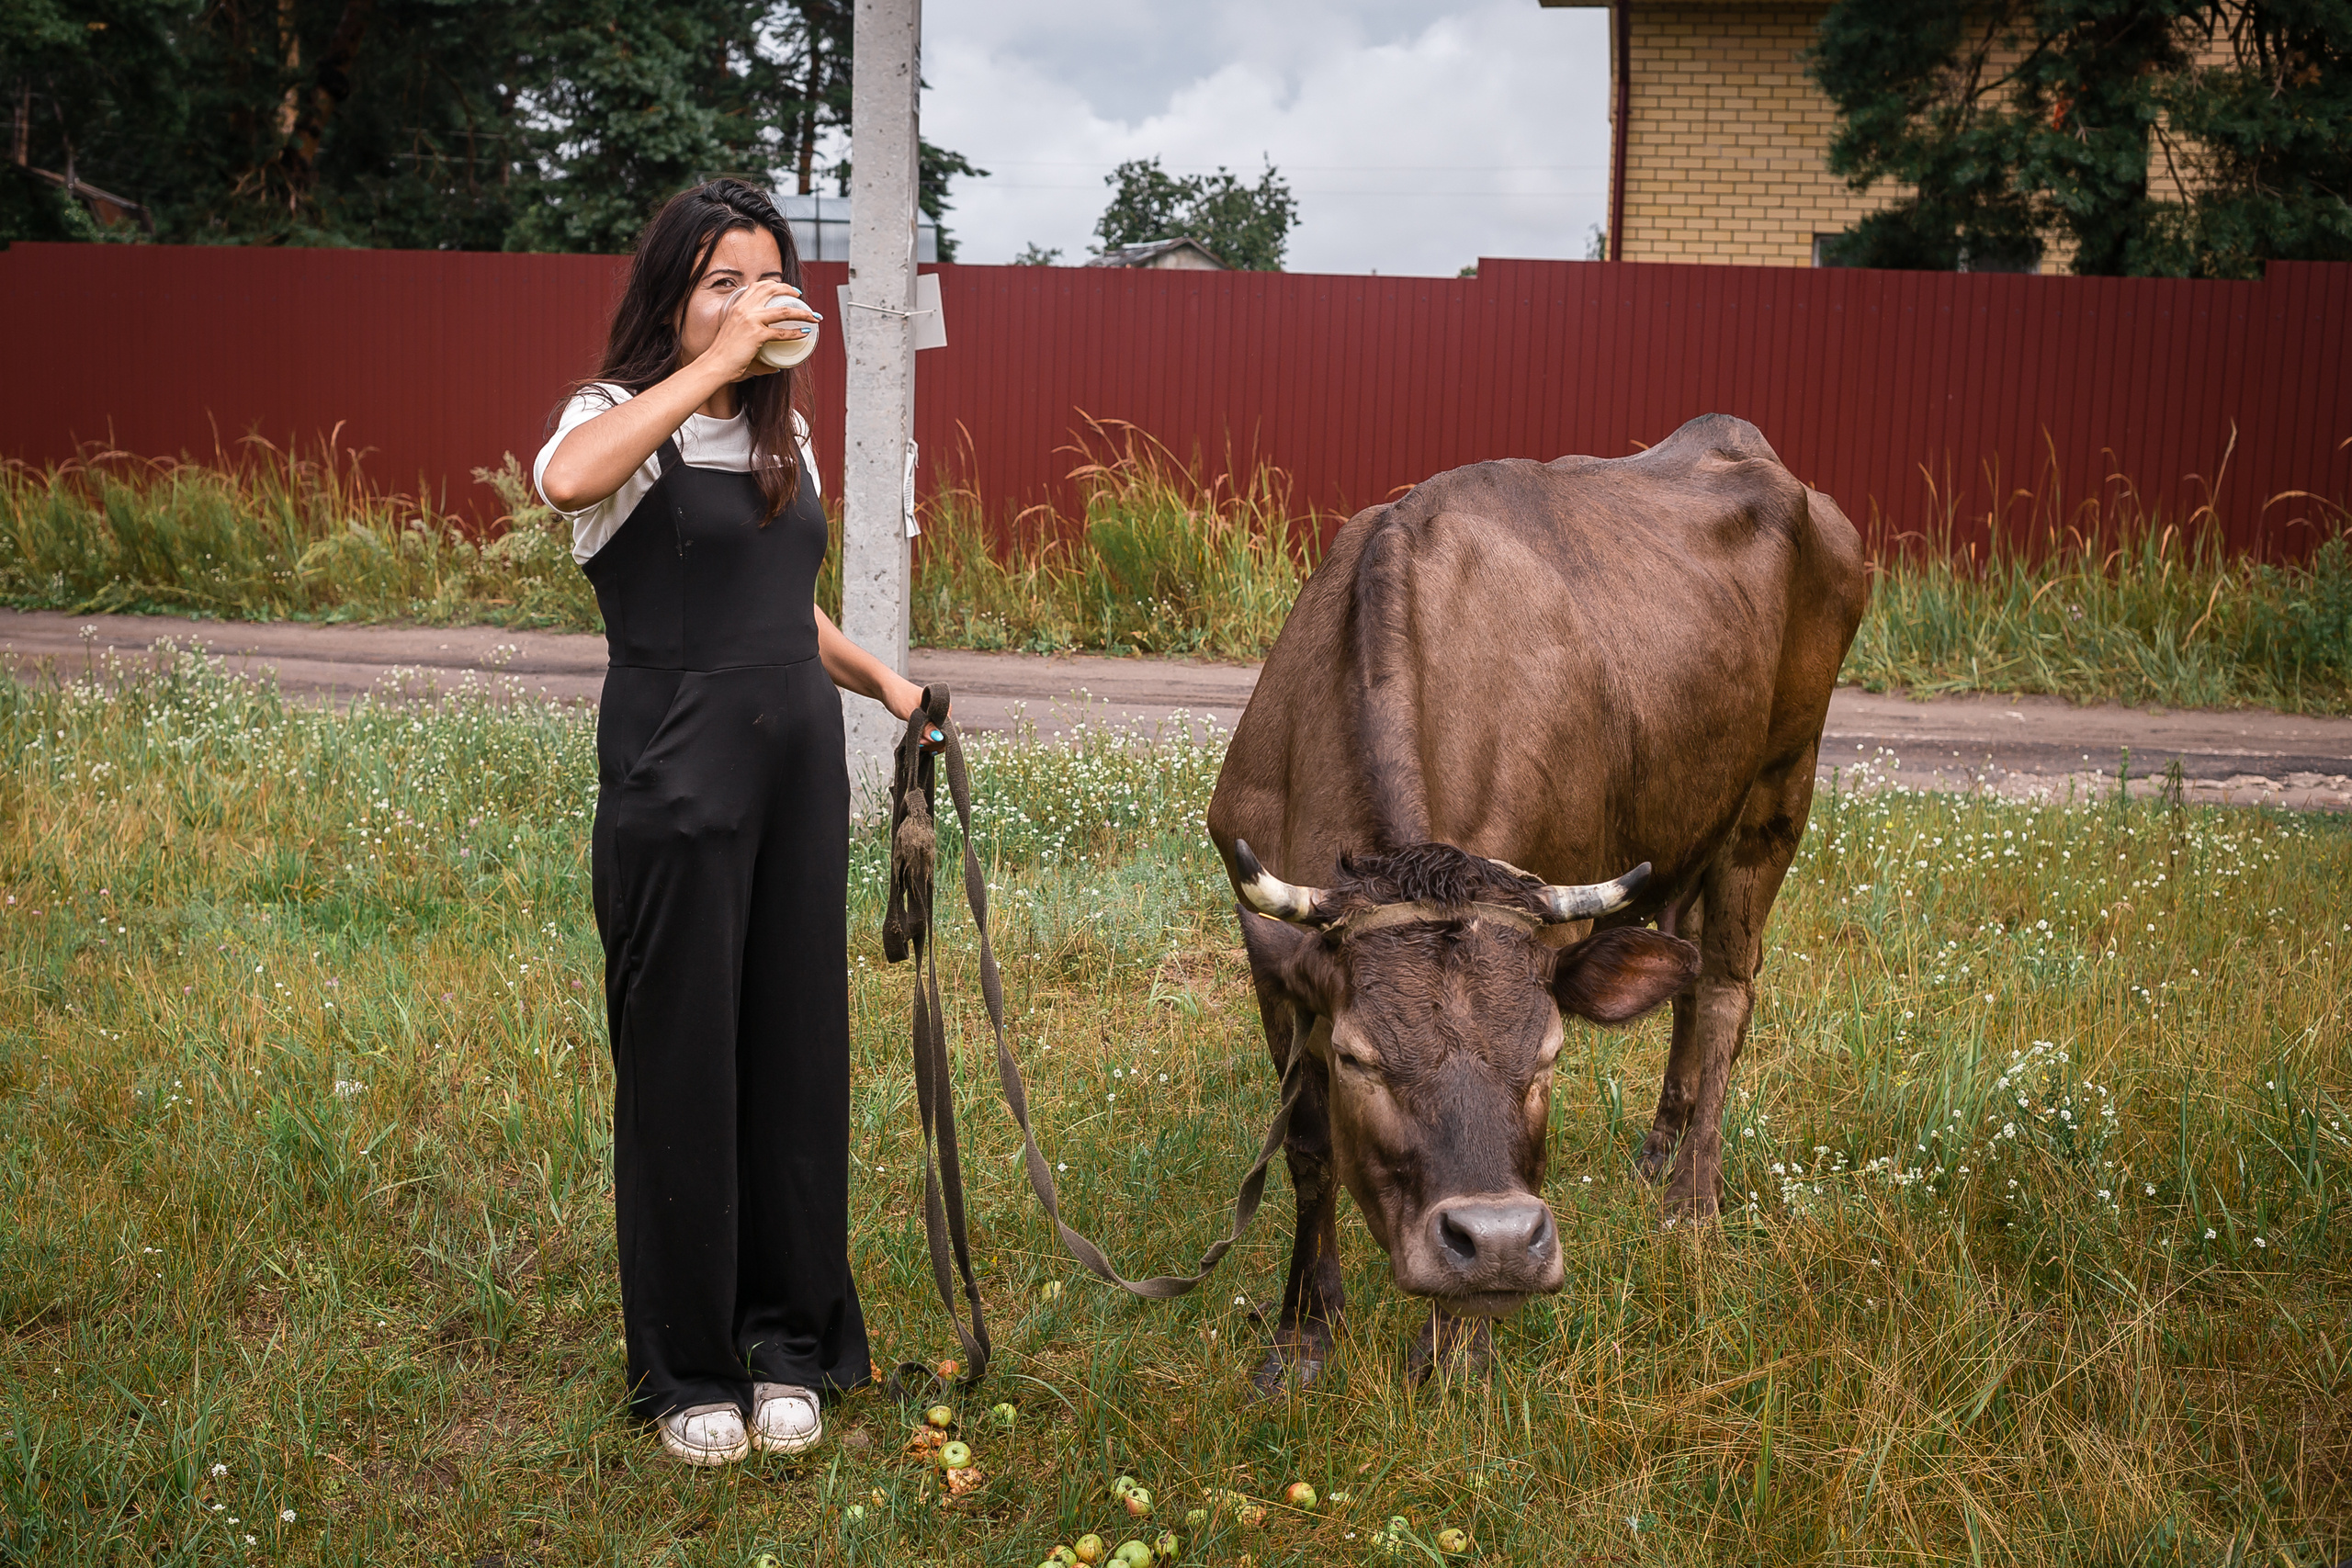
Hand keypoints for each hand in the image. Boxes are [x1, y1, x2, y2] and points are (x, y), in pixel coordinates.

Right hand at [702, 281, 820, 382]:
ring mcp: (751, 320)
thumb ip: (755, 350)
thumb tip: (773, 367)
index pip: (756, 286)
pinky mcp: (757, 334)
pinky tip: (805, 333)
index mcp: (737, 307)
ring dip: (803, 312)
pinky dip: (797, 332)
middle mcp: (744, 309)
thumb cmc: (723, 357)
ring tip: (813, 316)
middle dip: (790, 290)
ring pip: (784, 310)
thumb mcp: (737, 343)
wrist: (714, 364)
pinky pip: (782, 332)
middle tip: (801, 297)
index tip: (786, 289)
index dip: (773, 285)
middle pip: (771, 290)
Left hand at [884, 677, 948, 751]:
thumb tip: (937, 737)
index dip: (936, 739)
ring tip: (916, 741)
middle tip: (918, 742)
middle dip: (931, 741)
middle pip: (943, 734)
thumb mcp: (911, 712)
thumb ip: (925, 725)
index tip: (922, 741)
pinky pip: (929, 733)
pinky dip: (924, 738)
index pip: (947, 729)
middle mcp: (941, 711)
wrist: (887, 688)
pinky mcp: (926, 719)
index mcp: (943, 706)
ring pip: (935, 735)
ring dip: (927, 741)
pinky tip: (918, 741)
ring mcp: (933, 716)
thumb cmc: (899, 695)